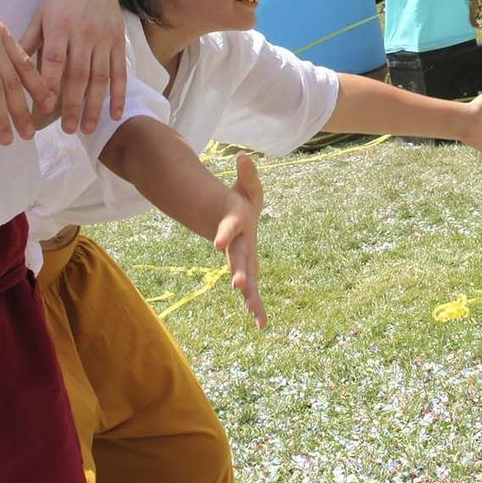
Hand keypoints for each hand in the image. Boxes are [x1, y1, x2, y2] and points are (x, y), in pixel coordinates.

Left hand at [21, 0, 125, 134]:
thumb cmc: (60, 0)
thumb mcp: (40, 15)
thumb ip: (29, 43)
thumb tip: (12, 70)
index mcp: (60, 26)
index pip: (54, 60)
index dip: (49, 85)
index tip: (43, 110)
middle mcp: (84, 34)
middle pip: (78, 75)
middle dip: (73, 105)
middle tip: (67, 130)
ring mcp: (104, 39)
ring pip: (100, 77)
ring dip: (94, 106)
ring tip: (86, 128)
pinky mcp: (119, 42)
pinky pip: (120, 72)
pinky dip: (119, 95)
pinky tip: (114, 114)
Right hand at [213, 154, 266, 328]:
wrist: (229, 222)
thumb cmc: (240, 202)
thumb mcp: (246, 187)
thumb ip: (247, 175)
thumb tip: (244, 158)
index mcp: (237, 224)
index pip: (230, 228)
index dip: (225, 234)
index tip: (219, 243)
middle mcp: (237, 245)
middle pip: (237, 260)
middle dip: (238, 272)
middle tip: (238, 285)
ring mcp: (240, 260)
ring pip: (244, 279)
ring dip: (250, 296)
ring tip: (254, 314)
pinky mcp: (246, 271)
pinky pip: (252, 290)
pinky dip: (256, 306)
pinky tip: (262, 324)